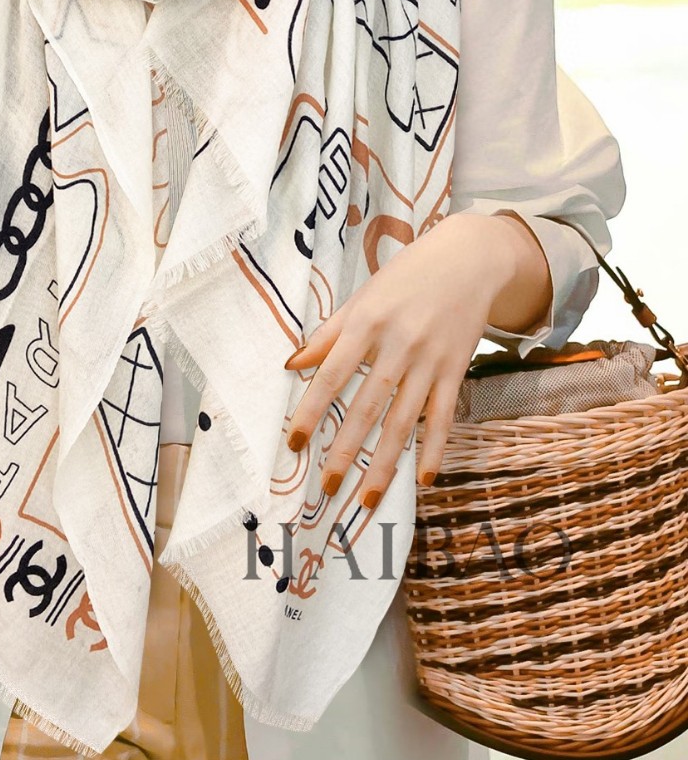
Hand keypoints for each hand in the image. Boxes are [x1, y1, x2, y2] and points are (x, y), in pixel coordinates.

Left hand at [281, 213, 534, 508]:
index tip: (293, 443)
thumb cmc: (406, 277)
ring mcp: (429, 361)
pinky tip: (422, 481)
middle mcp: (397, 345)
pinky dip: (434, 451)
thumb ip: (329, 334)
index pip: (331, 376)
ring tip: (367, 500)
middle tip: (327, 487)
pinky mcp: (456, 370)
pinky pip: (443, 418)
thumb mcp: (362, 298)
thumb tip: (291, 365)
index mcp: (366, 323)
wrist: (468, 260)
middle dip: (345, 451)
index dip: (310, 411)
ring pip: (404, 422)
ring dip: (385, 465)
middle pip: (367, 407)